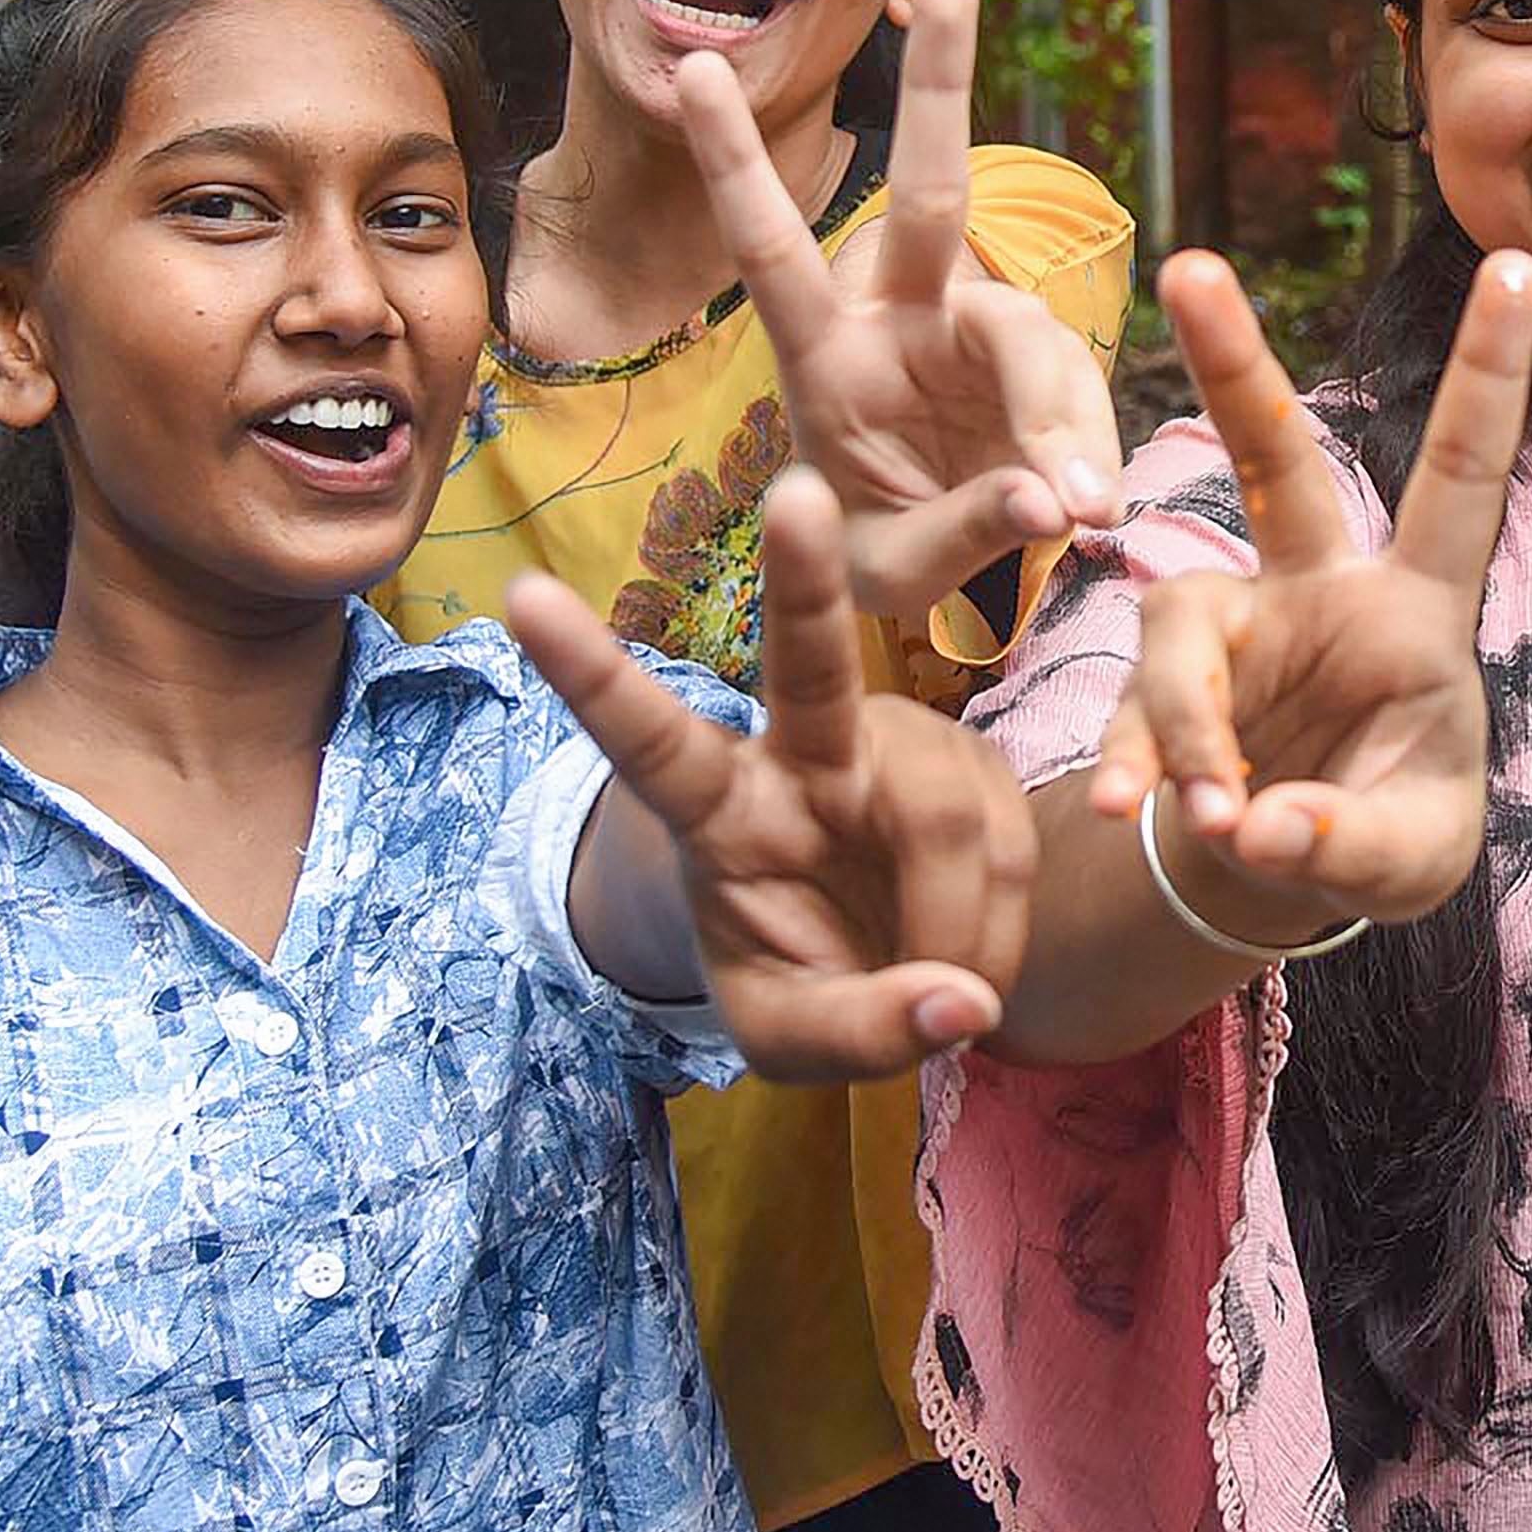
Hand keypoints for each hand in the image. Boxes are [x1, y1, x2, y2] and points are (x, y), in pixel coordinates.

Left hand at [510, 463, 1037, 1079]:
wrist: (876, 964)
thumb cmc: (802, 977)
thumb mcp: (789, 1035)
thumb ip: (859, 1029)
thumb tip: (962, 1003)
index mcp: (720, 807)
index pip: (648, 739)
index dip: (590, 675)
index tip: (520, 597)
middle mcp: (805, 753)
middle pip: (806, 663)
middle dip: (804, 578)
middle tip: (796, 495)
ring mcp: (901, 749)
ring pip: (944, 821)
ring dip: (957, 934)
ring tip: (947, 1000)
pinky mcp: (980, 767)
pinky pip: (1010, 848)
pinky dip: (1000, 932)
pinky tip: (976, 964)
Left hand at [661, 0, 1124, 619]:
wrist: (947, 574)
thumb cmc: (877, 558)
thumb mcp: (891, 569)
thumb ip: (961, 532)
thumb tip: (1057, 500)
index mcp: (826, 358)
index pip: (772, 250)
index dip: (735, 163)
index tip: (692, 71)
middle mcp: (905, 321)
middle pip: (927, 196)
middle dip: (939, 86)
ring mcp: (984, 339)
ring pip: (1033, 342)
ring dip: (1060, 424)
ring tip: (1079, 510)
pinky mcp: (1052, 374)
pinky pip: (1082, 406)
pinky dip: (1092, 459)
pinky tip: (1092, 513)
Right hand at [1087, 244, 1531, 936]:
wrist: (1291, 872)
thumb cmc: (1386, 835)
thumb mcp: (1411, 861)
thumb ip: (1350, 844)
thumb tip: (1259, 822)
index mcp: (1415, 605)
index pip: (1461, 473)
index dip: (1488, 373)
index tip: (1519, 266)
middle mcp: (1319, 588)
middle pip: (1275, 458)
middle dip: (1231, 361)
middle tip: (1189, 266)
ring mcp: (1235, 626)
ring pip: (1181, 631)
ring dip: (1185, 725)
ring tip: (1213, 814)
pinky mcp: (1167, 681)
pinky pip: (1134, 707)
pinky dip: (1132, 763)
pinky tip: (1126, 810)